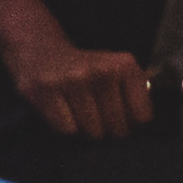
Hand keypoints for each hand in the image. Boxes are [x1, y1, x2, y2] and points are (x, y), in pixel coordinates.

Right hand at [2, 26, 155, 141]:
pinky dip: (65, 127)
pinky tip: (62, 109)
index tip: (120, 114)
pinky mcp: (46, 91)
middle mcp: (100, 71)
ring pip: (92, 133)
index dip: (131, 122)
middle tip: (96, 113)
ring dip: (86, 129)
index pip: (142, 117)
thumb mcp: (117, 72)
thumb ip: (135, 96)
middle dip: (108, 129)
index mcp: (123, 65)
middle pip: (117, 129)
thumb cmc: (85, 69)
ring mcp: (72, 80)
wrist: (40, 49)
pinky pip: (67, 131)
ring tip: (78, 110)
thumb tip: (139, 126)